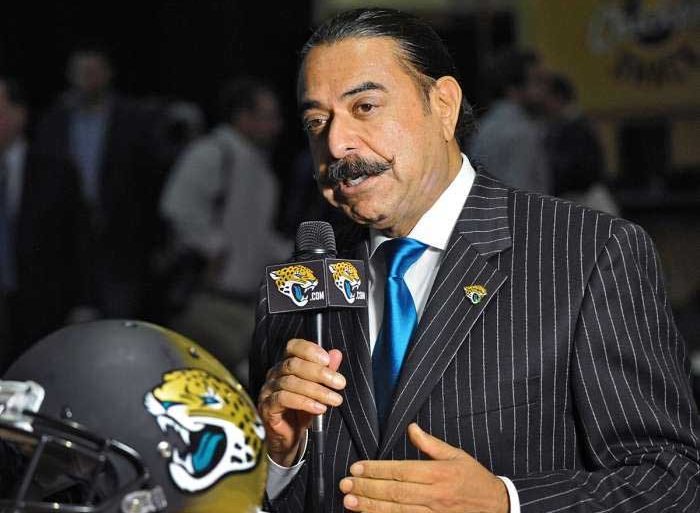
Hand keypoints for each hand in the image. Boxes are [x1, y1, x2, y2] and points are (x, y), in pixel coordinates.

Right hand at [257, 338, 345, 465]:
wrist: (290, 439)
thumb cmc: (301, 412)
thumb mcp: (318, 391)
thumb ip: (326, 372)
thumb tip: (336, 354)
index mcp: (286, 365)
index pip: (293, 347)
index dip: (309, 350)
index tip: (327, 359)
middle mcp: (275, 375)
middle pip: (294, 365)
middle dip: (320, 373)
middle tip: (340, 383)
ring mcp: (268, 390)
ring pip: (291, 383)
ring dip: (316, 390)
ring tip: (334, 399)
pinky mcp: (267, 407)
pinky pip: (284, 399)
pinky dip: (304, 403)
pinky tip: (319, 408)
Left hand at [339, 423, 508, 512]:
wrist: (496, 506)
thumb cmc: (474, 479)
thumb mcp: (456, 455)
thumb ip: (431, 444)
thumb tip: (411, 428)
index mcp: (438, 474)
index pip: (401, 471)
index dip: (376, 470)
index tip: (356, 468)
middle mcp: (434, 495)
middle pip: (395, 492)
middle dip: (367, 489)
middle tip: (345, 485)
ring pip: (397, 511)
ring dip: (371, 507)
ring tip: (350, 502)